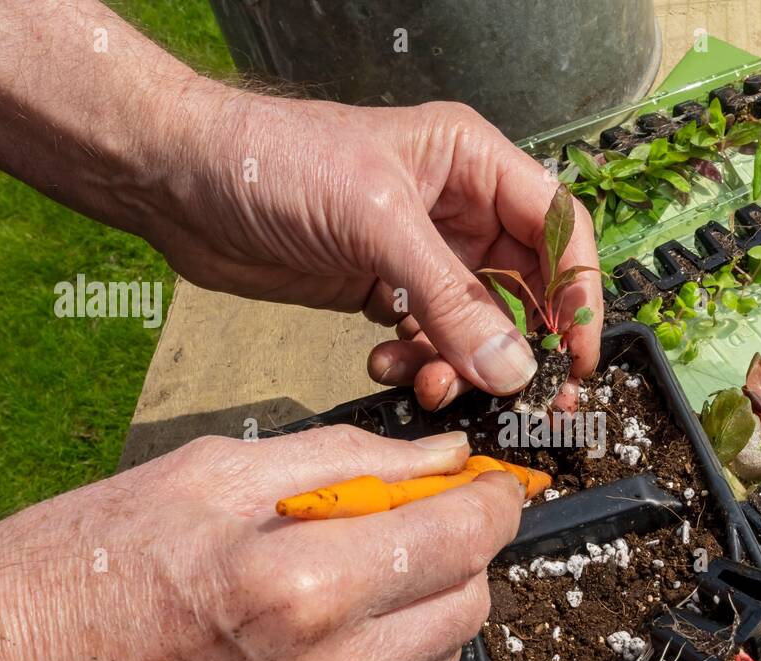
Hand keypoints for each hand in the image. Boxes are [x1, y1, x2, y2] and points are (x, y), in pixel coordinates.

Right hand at [0, 427, 522, 660]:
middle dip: (461, 551)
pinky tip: (322, 630)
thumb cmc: (75, 572)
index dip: (494, 502)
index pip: (460, 538)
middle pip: (467, 604)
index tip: (495, 484)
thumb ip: (345, 460)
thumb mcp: (208, 474)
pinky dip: (381, 660)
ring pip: (436, 660)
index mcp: (297, 585)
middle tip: (416, 517)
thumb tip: (442, 457)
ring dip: (422, 607)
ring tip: (352, 573)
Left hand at [156, 91, 602, 409]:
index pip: (558, 229)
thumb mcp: (376, 225)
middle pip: (524, 289)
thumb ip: (452, 300)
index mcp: (471, 165)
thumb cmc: (274, 162)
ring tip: (434, 381)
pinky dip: (418, 364)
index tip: (579, 356)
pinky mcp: (384, 292)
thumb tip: (515, 368)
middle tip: (524, 399)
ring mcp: (420, 255)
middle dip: (522, 346)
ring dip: (462, 363)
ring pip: (476, 327)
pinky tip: (387, 362)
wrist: (181, 183)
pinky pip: (428, 342)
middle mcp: (456, 210)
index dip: (578, 293)